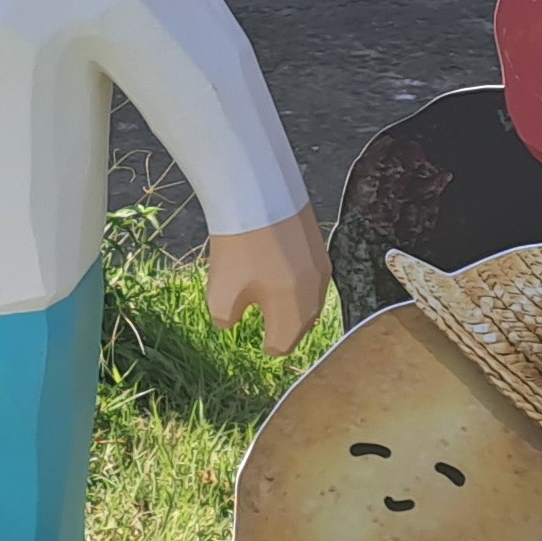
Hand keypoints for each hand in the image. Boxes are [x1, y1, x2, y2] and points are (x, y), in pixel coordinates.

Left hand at [205, 206, 330, 356]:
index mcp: (294, 316)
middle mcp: (316, 298)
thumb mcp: (220, 294)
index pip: (281, 346)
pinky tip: (274, 263)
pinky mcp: (320, 249)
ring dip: (287, 300)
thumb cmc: (240, 249)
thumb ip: (226, 319)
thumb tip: (232, 321)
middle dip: (279, 323)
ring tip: (264, 287)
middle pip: (298, 326)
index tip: (253, 336)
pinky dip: (293, 278)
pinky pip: (308, 278)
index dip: (264, 343)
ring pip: (305, 301)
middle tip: (260, 314)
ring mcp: (322, 272)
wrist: (260, 194)